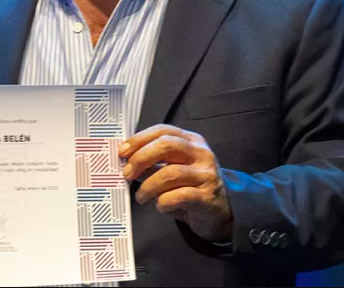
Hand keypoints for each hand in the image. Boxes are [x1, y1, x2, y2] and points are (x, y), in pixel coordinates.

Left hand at [120, 124, 232, 242]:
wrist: (221, 212)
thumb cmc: (192, 188)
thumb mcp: (173, 170)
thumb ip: (152, 164)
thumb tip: (125, 163)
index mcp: (191, 141)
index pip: (163, 131)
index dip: (139, 139)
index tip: (122, 152)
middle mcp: (201, 154)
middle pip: (167, 145)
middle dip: (141, 158)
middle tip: (127, 174)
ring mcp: (206, 175)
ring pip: (170, 173)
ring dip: (148, 186)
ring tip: (141, 197)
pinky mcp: (207, 197)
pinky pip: (179, 196)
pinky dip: (163, 202)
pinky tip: (160, 206)